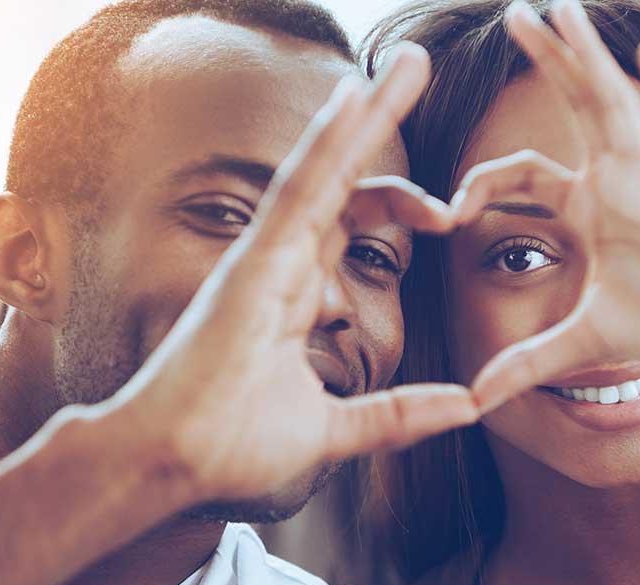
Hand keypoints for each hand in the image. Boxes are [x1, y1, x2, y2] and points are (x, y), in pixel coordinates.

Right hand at [94, 44, 477, 502]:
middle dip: (380, 125)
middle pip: (342, 178)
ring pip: (322, 169)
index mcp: (295, 293)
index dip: (400, 202)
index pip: (350, 221)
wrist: (171, 466)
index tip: (449, 216)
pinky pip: (296, 192)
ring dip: (365, 113)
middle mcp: (280, 263)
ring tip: (407, 63)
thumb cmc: (230, 447)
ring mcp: (265, 258)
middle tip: (417, 68)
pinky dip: (326, 143)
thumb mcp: (335, 431)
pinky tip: (356, 95)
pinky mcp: (252, 264)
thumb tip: (467, 406)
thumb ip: (398, 416)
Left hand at [458, 0, 639, 412]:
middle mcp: (617, 179)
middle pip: (576, 106)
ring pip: (613, 106)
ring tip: (564, 10)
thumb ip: (528, 364)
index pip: (523, 173)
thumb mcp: (581, 343)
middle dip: (549, 59)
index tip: (451, 210)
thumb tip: (475, 400)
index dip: (483, 184)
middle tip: (517, 12)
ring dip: (589, 58)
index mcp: (589, 204)